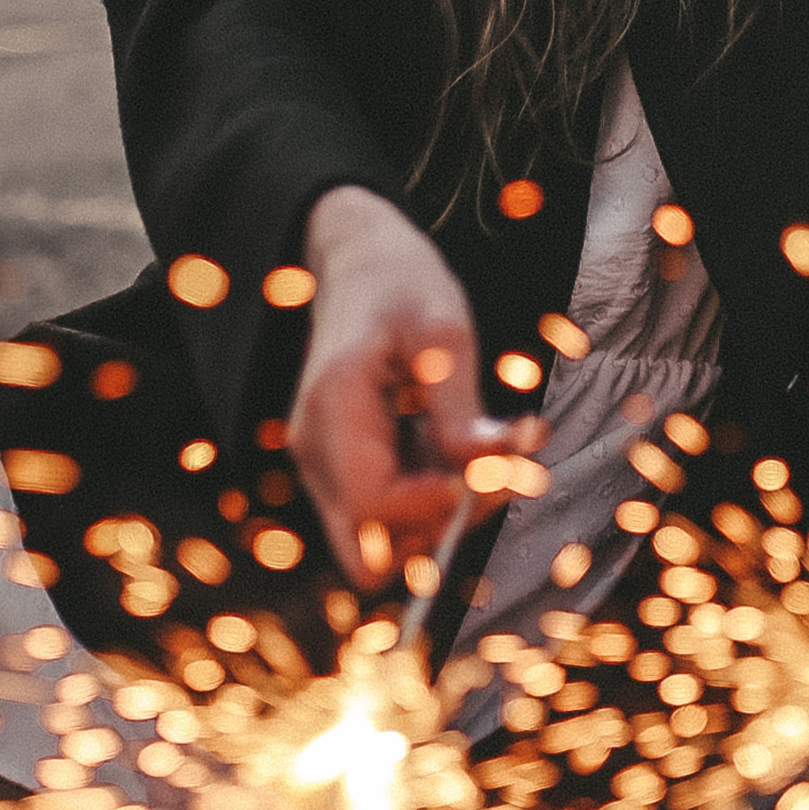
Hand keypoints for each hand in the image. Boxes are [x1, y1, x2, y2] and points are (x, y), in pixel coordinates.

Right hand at [287, 185, 504, 586]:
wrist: (357, 260)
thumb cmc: (398, 281)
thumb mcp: (443, 329)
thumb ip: (462, 408)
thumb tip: (491, 469)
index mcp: (333, 408)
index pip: (374, 506)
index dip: (439, 506)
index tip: (492, 469)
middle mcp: (315, 448)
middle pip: (368, 550)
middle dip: (438, 528)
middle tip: (493, 471)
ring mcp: (324, 462)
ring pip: (380, 539)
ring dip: (439, 512)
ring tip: (477, 446)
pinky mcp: (342, 465)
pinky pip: (386, 511)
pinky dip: (428, 494)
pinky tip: (453, 442)